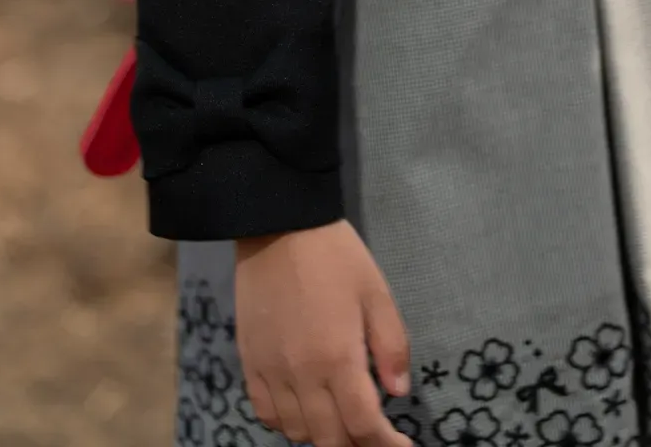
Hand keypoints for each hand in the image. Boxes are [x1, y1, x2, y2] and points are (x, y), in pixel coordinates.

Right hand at [234, 222, 411, 444]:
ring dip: (323, 436)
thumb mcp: (376, 292)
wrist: (279, 226)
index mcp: (338, 357)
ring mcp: (271, 372)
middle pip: (330, 439)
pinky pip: (266, 413)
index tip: (401, 446)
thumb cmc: (335, 256)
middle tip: (374, 434)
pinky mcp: (249, 362)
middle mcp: (302, 375)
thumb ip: (391, 345)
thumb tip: (399, 392)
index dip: (384, 445)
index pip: (363, 426)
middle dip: (357, 444)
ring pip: (297, 433)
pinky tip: (303, 410)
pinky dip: (286, 423)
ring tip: (341, 420)